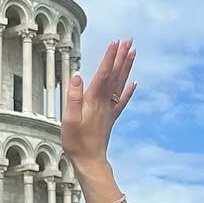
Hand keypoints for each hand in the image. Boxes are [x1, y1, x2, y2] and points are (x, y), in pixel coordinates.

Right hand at [62, 37, 135, 167]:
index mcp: (93, 101)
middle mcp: (104, 102)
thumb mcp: (69, 120)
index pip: (103, 74)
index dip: (109, 57)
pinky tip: (135, 82)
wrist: (90, 161)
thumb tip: (77, 77)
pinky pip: (122, 100)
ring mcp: (109, 110)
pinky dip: (129, 90)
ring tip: (132, 53)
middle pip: (115, 75)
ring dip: (126, 67)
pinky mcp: (111, 118)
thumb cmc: (76, 142)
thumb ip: (73, 98)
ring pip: (121, 84)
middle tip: (128, 41)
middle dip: (121, 57)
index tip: (115, 43)